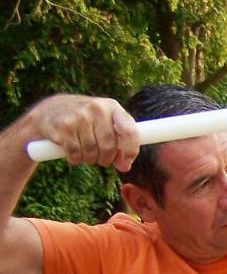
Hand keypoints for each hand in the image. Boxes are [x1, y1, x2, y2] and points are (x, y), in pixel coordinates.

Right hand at [23, 94, 138, 170]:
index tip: (125, 164)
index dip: (130, 151)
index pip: (130, 132)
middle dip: (105, 159)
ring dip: (88, 159)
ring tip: (84, 153)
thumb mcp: (105, 123)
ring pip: (91, 152)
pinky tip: (73, 154)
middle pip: (108, 147)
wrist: (49, 110)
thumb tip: (125, 166)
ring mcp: (80, 116)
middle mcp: (97, 108)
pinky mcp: (64, 126)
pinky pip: (75, 153)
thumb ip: (119, 142)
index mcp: (112, 107)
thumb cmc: (85, 120)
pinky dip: (75, 159)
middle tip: (99, 159)